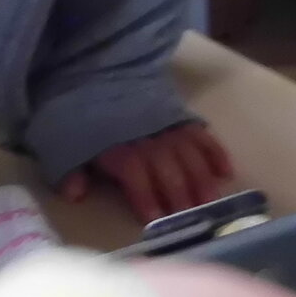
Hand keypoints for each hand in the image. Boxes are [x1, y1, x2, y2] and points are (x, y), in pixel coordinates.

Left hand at [61, 124, 236, 227]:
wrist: (100, 78)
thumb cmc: (87, 123)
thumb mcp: (68, 146)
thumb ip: (72, 172)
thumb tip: (74, 195)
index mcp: (120, 149)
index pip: (135, 175)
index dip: (144, 197)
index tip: (155, 218)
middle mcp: (148, 140)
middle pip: (168, 169)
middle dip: (180, 196)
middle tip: (193, 218)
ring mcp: (169, 129)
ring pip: (190, 156)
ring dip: (202, 180)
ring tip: (212, 202)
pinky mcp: (184, 120)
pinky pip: (204, 136)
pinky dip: (216, 153)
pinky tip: (227, 172)